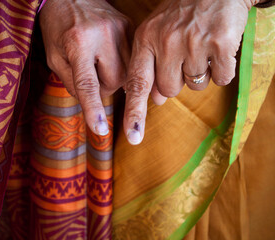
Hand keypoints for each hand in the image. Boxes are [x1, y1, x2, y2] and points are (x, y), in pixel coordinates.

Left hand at [39, 0, 131, 135]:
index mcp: (77, 42)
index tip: (99, 130)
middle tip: (91, 76)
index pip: (87, 84)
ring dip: (115, 78)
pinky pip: (135, 59)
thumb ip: (71, 82)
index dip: (93, 109)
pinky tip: (111, 57)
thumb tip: (92, 103)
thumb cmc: (57, 27)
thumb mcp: (54, 56)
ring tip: (101, 64)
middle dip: (103, 88)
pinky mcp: (130, 26)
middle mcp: (102, 35)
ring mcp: (120, 29)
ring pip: (128, 73)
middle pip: (114, 82)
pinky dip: (124, 66)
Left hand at [123, 0, 256, 144]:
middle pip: (168, 90)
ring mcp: (194, 42)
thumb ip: (149, 66)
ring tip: (200, 49)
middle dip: (176, 81)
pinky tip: (217, 50)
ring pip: (194, 86)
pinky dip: (221, 70)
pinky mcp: (220, 43)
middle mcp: (166, 41)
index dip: (135, 112)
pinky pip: (220, 78)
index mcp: (146, 39)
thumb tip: (155, 100)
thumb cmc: (181, 14)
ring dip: (199, 75)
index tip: (133, 136)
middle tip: (183, 58)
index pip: (137, 83)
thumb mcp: (156, 33)